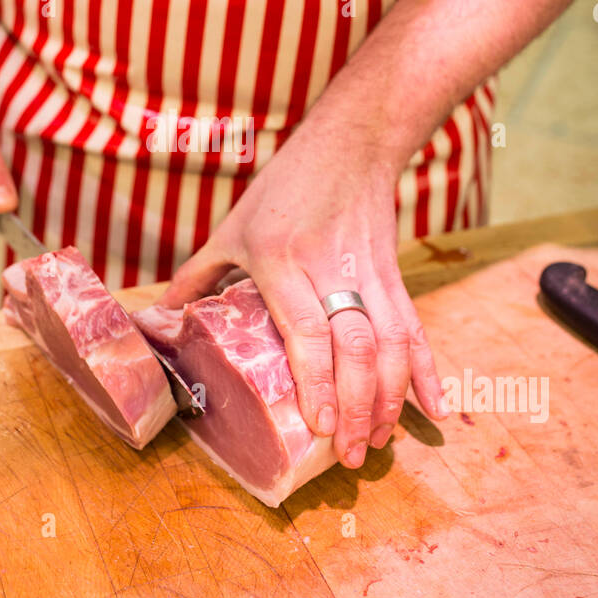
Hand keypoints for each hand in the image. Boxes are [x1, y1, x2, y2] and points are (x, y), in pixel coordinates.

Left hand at [162, 114, 447, 468]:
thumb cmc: (284, 186)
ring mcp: (369, 273)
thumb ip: (200, 273)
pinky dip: (426, 371)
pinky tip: (435, 409)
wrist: (350, 144)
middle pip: (354, 347)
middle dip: (356, 406)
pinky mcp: (394, 274)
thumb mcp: (234, 226)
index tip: (320, 425)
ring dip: (389, 398)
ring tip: (378, 440)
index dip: (317, 380)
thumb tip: (162, 315)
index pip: (306, 330)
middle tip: (350, 454)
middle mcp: (329, 270)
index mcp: (282, 261)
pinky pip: (414, 328)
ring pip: (390, 344)